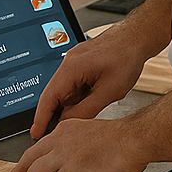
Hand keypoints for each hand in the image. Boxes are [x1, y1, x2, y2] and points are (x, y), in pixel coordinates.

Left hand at [2, 116, 147, 171]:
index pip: (34, 149)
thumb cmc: (122, 142)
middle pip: (27, 162)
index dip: (22, 166)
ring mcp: (63, 155)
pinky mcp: (71, 171)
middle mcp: (59, 140)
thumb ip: (75, 153)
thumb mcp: (90, 139)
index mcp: (64, 131)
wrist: (134, 140)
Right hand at [26, 25, 148, 139]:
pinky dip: (72, 97)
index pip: (49, 97)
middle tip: (49, 134)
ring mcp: (74, 61)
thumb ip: (87, 109)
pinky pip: (71, 83)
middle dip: (50, 114)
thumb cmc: (126, 58)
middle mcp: (68, 62)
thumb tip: (69, 123)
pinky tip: (80, 107)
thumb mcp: (109, 91)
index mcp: (72, 68)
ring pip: (63, 89)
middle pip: (53, 93)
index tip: (35, 132)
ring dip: (64, 106)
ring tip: (69, 125)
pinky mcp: (81, 62)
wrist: (136, 38)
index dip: (41, 117)